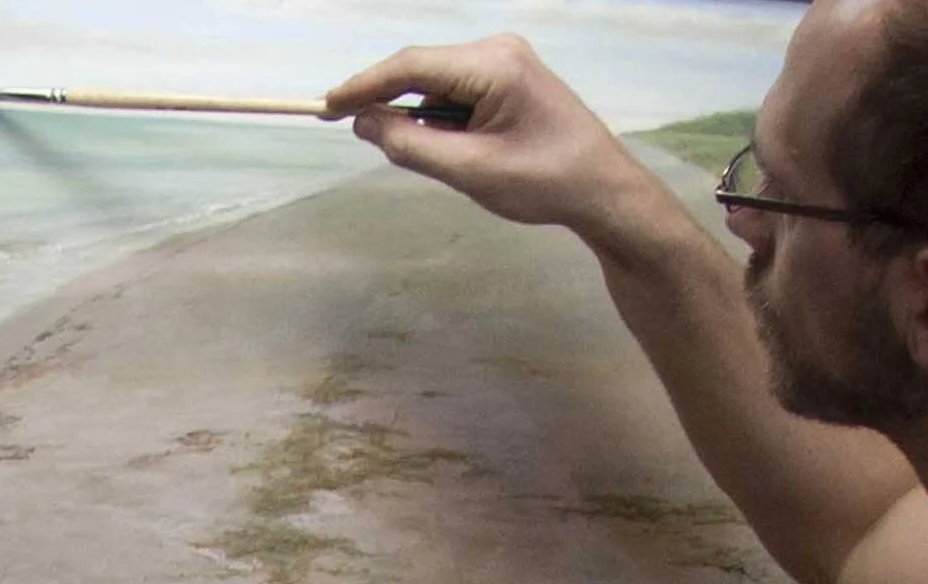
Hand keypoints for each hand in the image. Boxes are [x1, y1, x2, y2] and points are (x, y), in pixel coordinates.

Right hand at [323, 36, 650, 241]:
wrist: (602, 188)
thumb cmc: (545, 183)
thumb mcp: (471, 172)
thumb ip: (412, 146)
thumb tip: (365, 123)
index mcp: (492, 65)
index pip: (411, 66)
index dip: (363, 85)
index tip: (325, 106)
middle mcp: (497, 50)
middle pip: (421, 71)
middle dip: (387, 100)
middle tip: (343, 126)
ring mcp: (505, 62)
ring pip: (437, 85)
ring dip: (419, 118)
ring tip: (435, 162)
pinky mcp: (509, 80)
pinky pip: (457, 94)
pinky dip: (440, 121)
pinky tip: (451, 153)